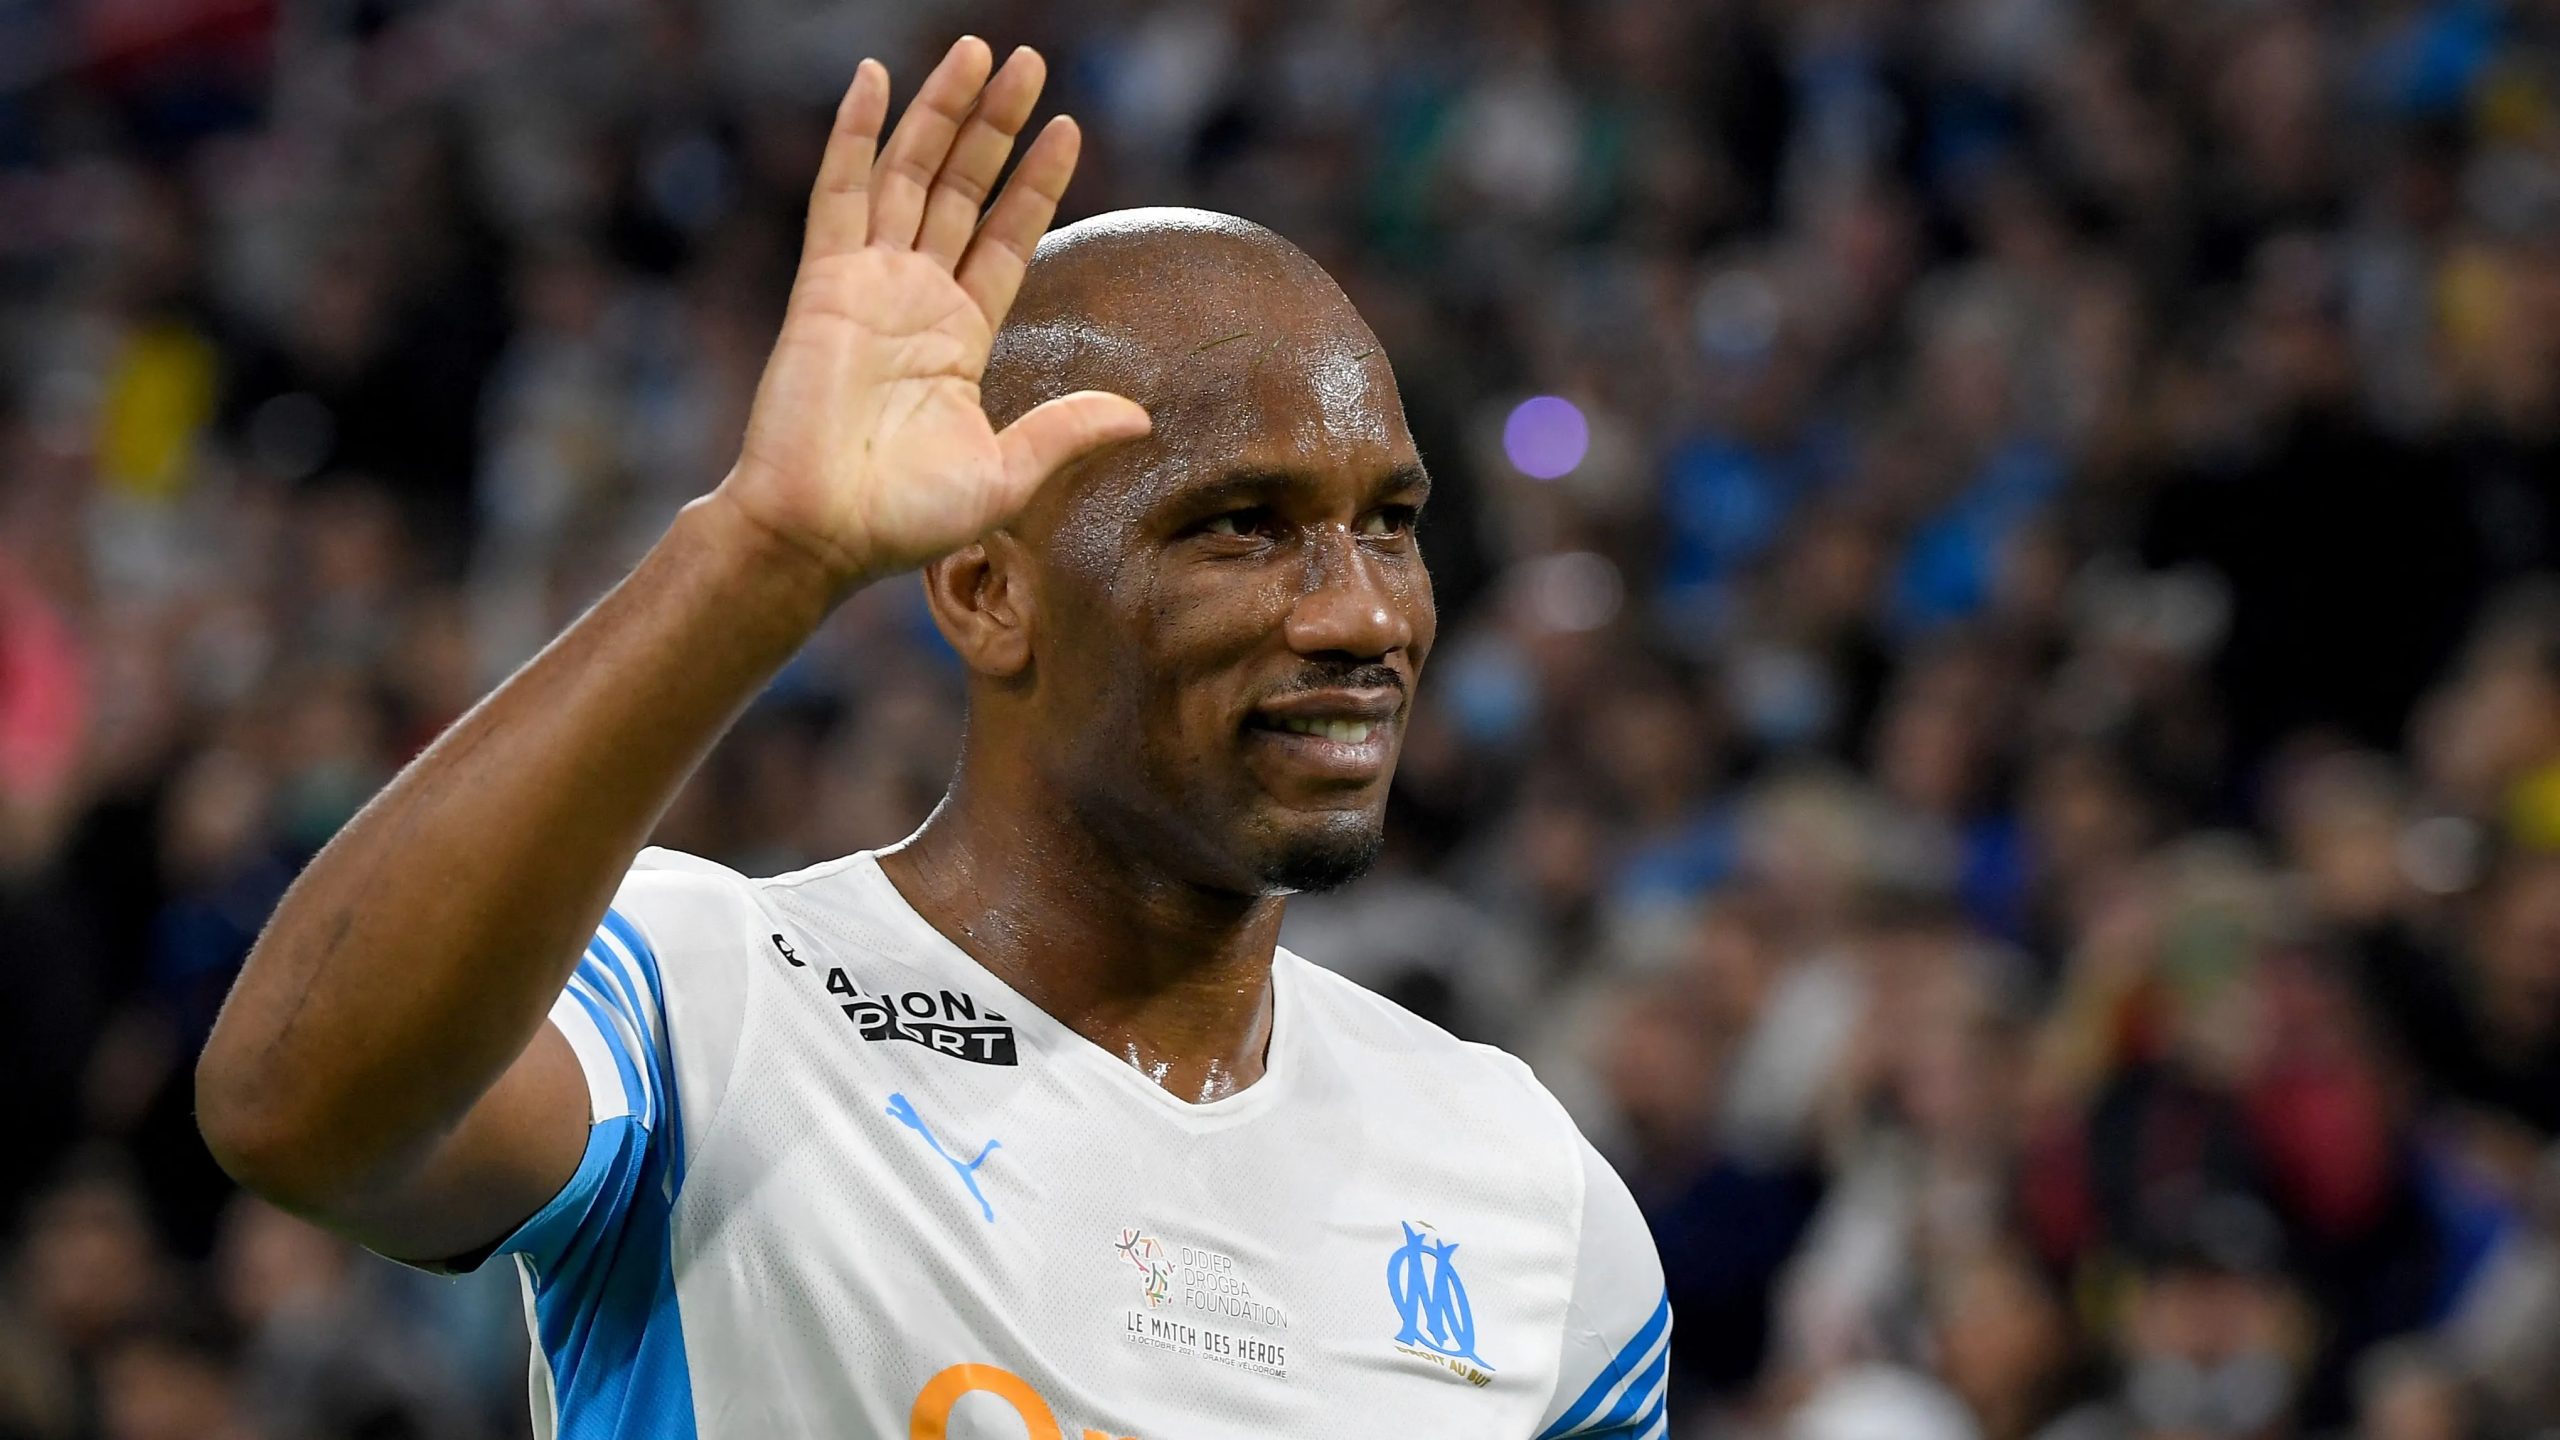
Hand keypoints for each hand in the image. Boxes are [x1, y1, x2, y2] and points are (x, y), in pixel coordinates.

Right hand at [716, 38, 1149, 585]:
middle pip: (962, 188)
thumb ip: (1065, 430)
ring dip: (943, 111)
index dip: (1035, 184)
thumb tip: (1140, 417)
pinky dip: (855, 132)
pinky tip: (875, 78)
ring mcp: (868, 283)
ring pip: (910, 173)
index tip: (1068, 128)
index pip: (1005, 238)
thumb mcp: (1007, 475)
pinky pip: (841, 192)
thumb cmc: (903, 519)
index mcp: (959, 336)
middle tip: (1029, 59)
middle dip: (995, 125)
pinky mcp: (825, 283)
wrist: (820, 533)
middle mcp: (915, 298)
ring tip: (979, 51)